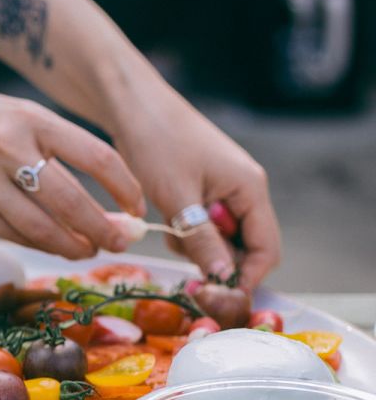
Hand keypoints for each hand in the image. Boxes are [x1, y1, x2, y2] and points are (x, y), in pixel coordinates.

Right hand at [0, 83, 144, 259]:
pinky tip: (52, 245)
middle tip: (118, 242)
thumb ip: (56, 150)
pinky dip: (37, 243)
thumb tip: (104, 199)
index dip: (124, 188)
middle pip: (71, 201)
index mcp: (31, 119)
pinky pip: (10, 234)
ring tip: (86, 250)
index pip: (96, 157)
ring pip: (40, 227)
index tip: (136, 209)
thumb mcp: (17, 117)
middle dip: (101, 229)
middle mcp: (8, 149)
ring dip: (71, 245)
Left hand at [112, 90, 281, 290]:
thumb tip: (222, 277)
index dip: (244, 277)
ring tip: (169, 229)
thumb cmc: (157, 143)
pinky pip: (203, 224)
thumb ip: (201, 239)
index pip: (266, 250)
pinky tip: (165, 219)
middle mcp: (245, 190)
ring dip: (197, 247)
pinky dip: (186, 232)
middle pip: (245, 248)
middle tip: (183, 263)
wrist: (132, 106)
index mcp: (251, 189)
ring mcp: (224, 189)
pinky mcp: (202, 189)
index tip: (212, 294)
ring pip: (221, 239)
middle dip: (217, 262)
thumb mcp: (177, 198)